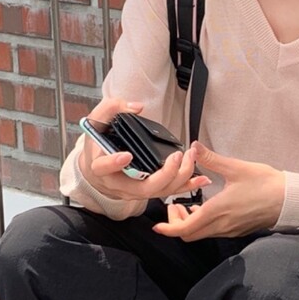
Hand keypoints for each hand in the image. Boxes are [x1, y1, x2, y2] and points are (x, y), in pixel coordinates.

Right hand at [79, 97, 210, 202]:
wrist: (97, 165)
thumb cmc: (98, 143)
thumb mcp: (98, 121)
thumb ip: (113, 108)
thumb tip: (136, 107)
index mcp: (100, 166)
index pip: (103, 168)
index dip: (114, 163)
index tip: (126, 155)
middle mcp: (117, 184)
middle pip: (141, 188)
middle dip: (163, 174)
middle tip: (175, 156)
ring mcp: (133, 191)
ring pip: (158, 192)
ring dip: (178, 178)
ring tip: (191, 159)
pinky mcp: (147, 192)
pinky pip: (168, 192)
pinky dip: (185, 186)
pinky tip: (201, 179)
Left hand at [152, 143, 285, 241]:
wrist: (289, 199)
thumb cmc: (266, 184)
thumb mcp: (236, 168)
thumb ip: (211, 159)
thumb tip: (194, 147)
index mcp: (217, 211)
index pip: (184, 229)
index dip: (168, 228)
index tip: (157, 225)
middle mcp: (221, 225)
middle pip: (189, 235)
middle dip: (176, 224)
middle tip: (174, 206)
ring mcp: (230, 230)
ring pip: (201, 235)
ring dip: (190, 224)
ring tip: (188, 206)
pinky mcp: (237, 230)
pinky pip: (213, 232)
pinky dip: (203, 224)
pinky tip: (205, 210)